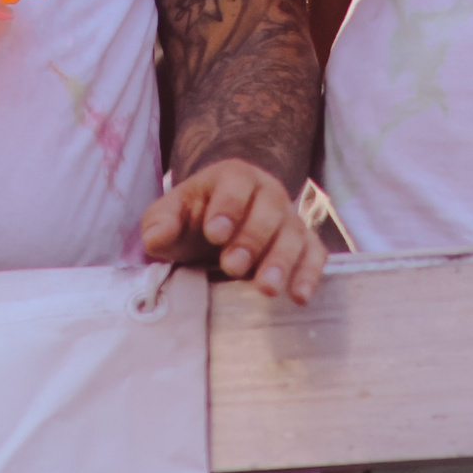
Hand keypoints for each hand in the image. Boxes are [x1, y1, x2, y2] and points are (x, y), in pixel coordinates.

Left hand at [141, 157, 325, 303]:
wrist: (220, 220)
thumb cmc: (193, 217)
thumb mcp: (171, 213)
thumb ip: (160, 222)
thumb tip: (157, 237)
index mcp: (233, 176)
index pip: (235, 185)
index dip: (227, 208)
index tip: (214, 234)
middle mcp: (268, 192)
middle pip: (269, 211)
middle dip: (251, 239)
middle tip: (232, 266)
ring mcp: (290, 217)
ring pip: (294, 234)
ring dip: (282, 262)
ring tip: (266, 288)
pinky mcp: (305, 243)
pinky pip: (315, 254)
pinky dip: (310, 274)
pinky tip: (299, 296)